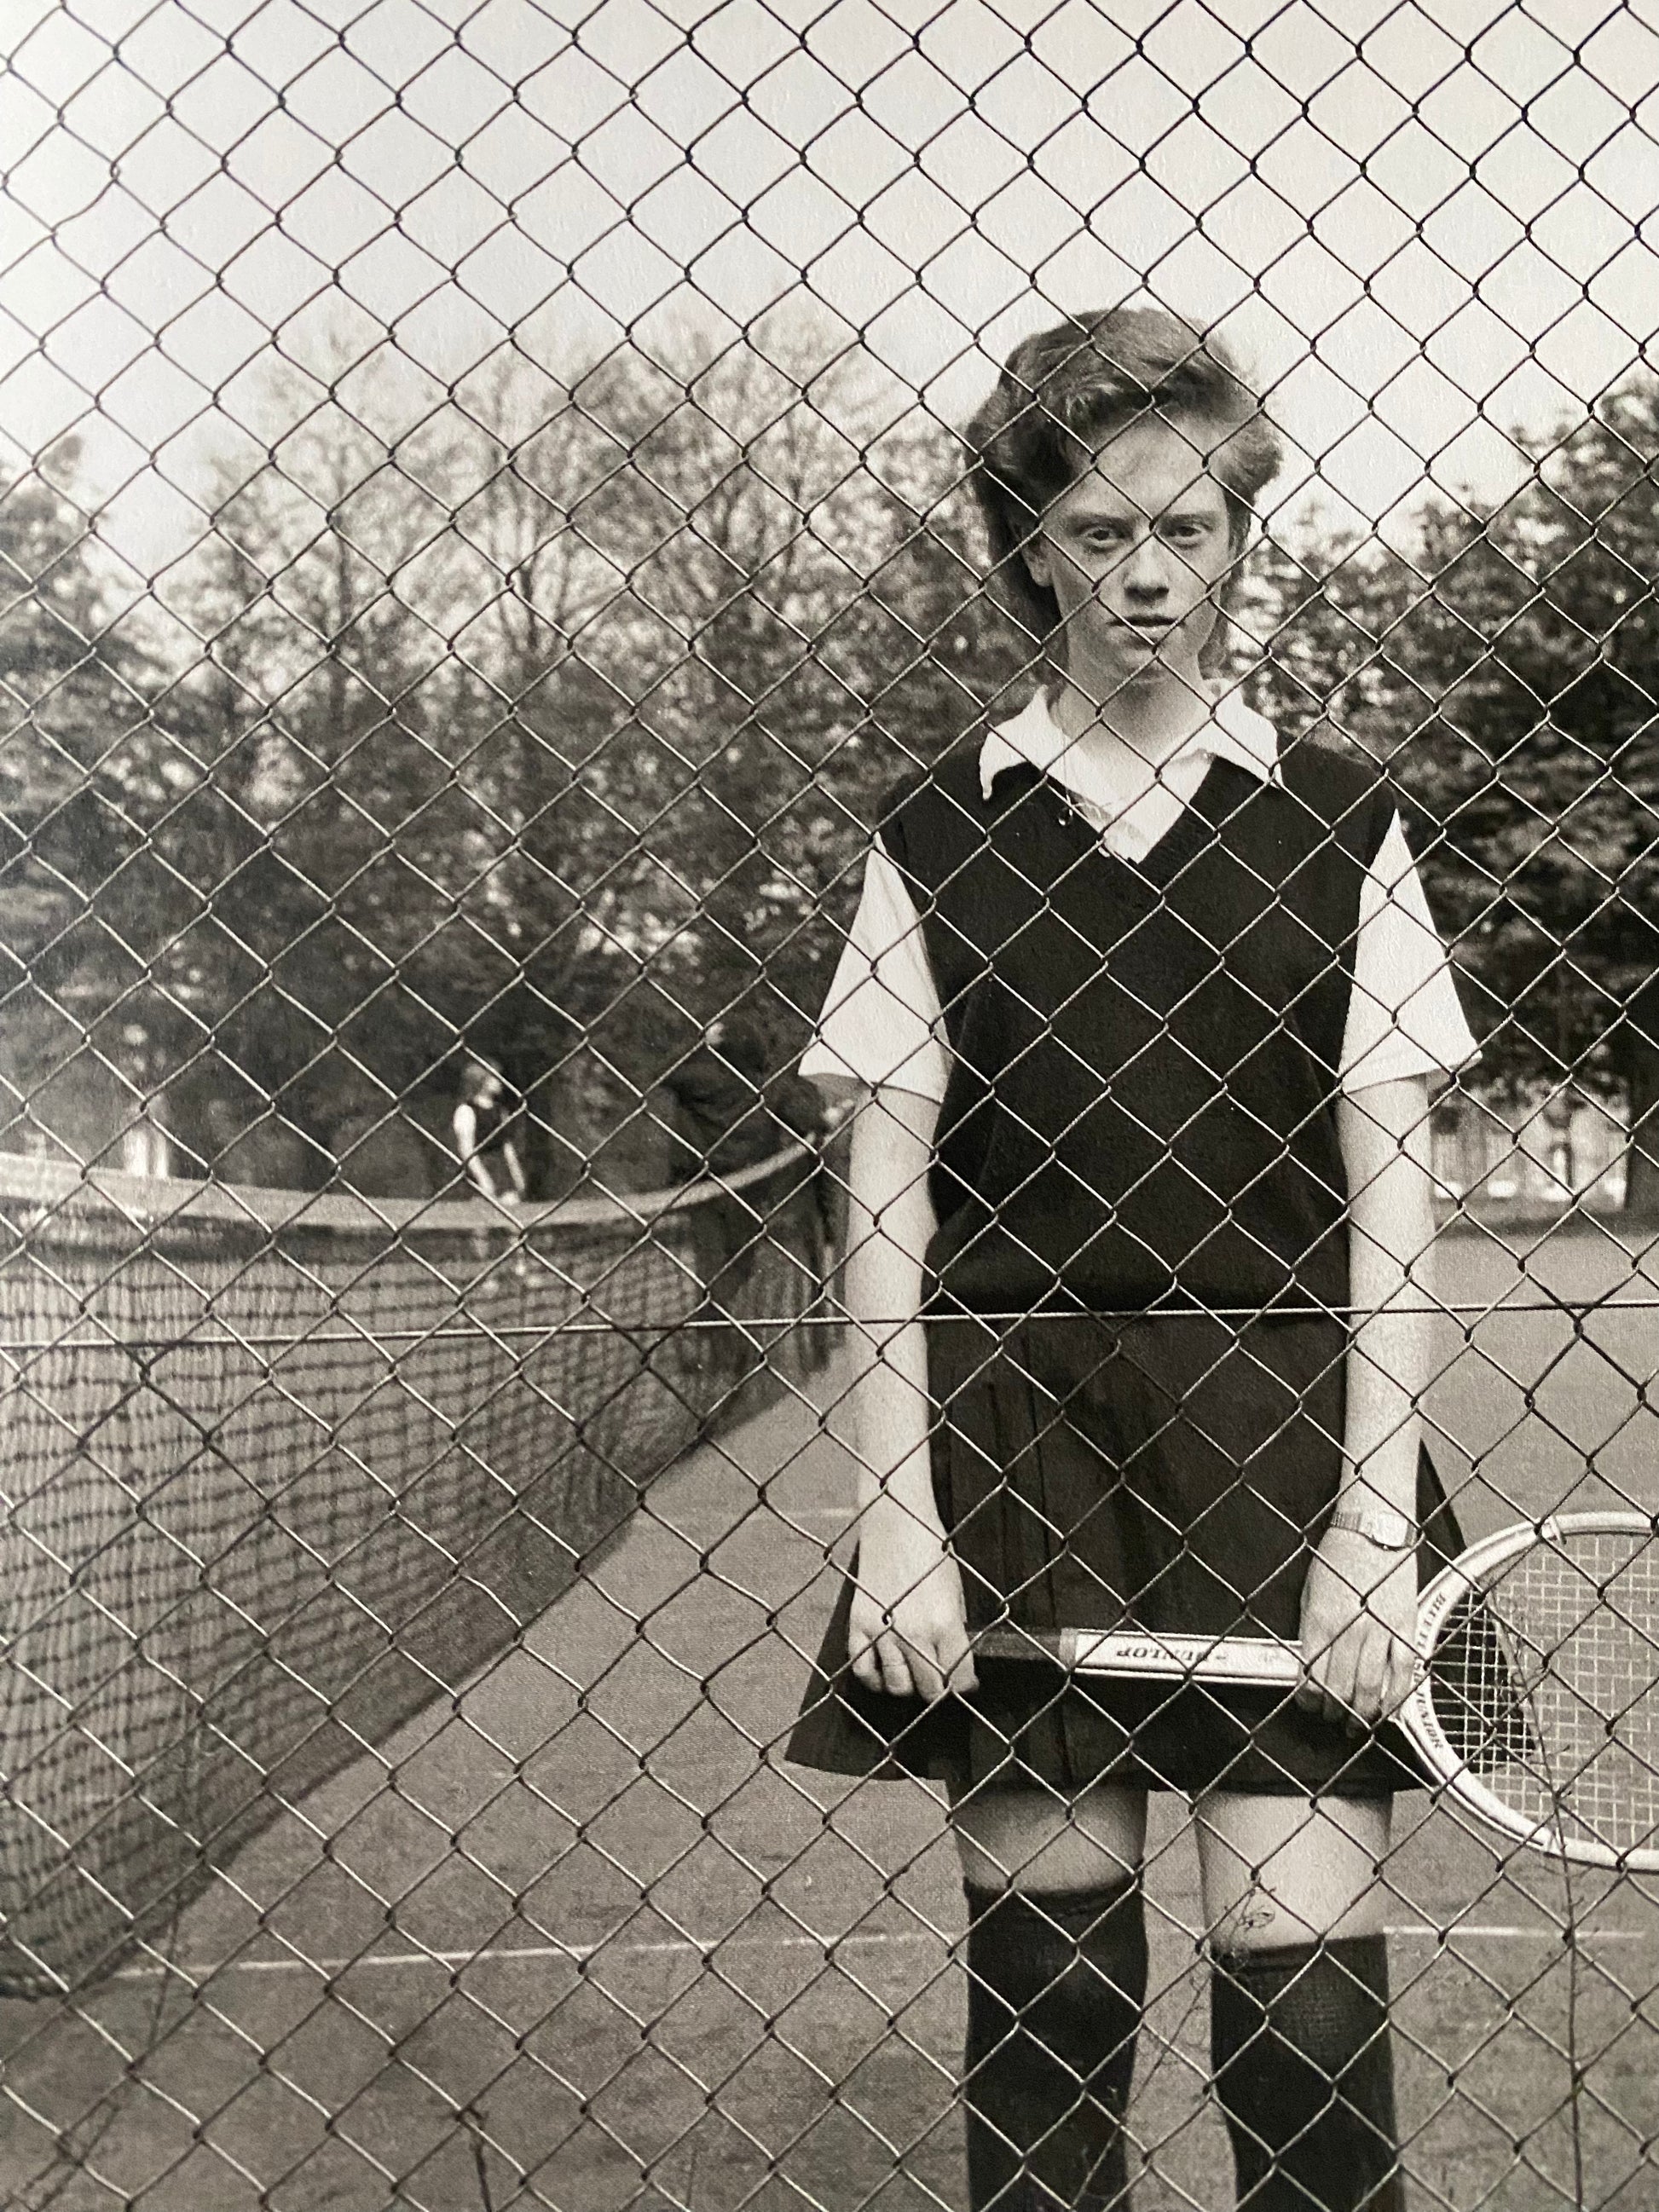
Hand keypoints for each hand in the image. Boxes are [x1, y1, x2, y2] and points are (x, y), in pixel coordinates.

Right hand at [848, 1501, 976, 1702]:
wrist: (895, 1521)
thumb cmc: (930, 1547)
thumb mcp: (955, 1589)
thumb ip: (955, 1628)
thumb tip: (956, 1657)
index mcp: (944, 1622)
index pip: (958, 1677)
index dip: (964, 1684)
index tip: (965, 1683)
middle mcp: (913, 1633)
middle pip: (929, 1689)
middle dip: (938, 1689)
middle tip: (940, 1680)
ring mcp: (882, 1631)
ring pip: (897, 1686)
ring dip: (908, 1685)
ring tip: (914, 1675)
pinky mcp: (859, 1624)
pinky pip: (864, 1669)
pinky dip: (875, 1678)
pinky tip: (884, 1674)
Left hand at [1296, 1525, 1417, 1731]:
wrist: (1373, 1527)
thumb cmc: (1338, 1555)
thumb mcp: (1310, 1592)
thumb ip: (1311, 1630)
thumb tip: (1310, 1664)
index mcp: (1321, 1620)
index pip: (1311, 1675)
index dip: (1309, 1699)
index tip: (1309, 1704)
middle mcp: (1350, 1629)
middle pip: (1340, 1689)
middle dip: (1334, 1711)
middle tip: (1333, 1718)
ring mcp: (1380, 1631)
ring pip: (1371, 1689)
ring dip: (1362, 1714)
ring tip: (1357, 1723)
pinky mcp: (1405, 1628)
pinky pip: (1403, 1674)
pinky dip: (1395, 1697)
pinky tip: (1388, 1709)